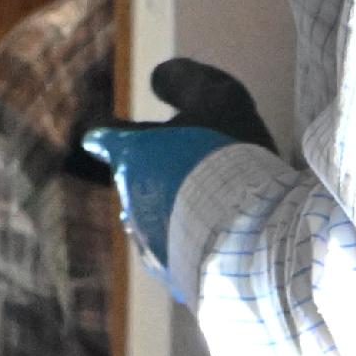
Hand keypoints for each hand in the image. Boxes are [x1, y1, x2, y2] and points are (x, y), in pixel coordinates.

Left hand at [71, 58, 275, 284]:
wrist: (248, 240)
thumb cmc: (230, 158)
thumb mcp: (216, 97)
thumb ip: (184, 80)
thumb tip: (157, 77)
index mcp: (131, 157)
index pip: (106, 136)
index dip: (113, 130)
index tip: (108, 133)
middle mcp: (131, 203)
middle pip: (139, 180)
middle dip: (160, 171)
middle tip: (197, 160)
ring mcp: (151, 245)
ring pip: (158, 218)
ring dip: (180, 208)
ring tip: (220, 200)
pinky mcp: (176, 278)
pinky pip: (183, 252)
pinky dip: (198, 241)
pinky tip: (228, 236)